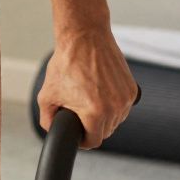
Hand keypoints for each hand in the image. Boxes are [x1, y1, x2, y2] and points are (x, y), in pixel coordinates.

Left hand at [37, 28, 138, 148]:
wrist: (85, 38)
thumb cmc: (66, 64)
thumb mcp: (47, 95)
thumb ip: (47, 119)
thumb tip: (53, 132)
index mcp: (95, 113)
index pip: (93, 141)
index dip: (82, 140)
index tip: (76, 133)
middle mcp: (115, 108)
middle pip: (105, 132)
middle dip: (91, 127)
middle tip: (78, 113)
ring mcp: (126, 98)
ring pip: (115, 121)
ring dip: (103, 117)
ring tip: (88, 101)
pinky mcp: (132, 89)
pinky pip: (123, 107)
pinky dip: (113, 105)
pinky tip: (100, 94)